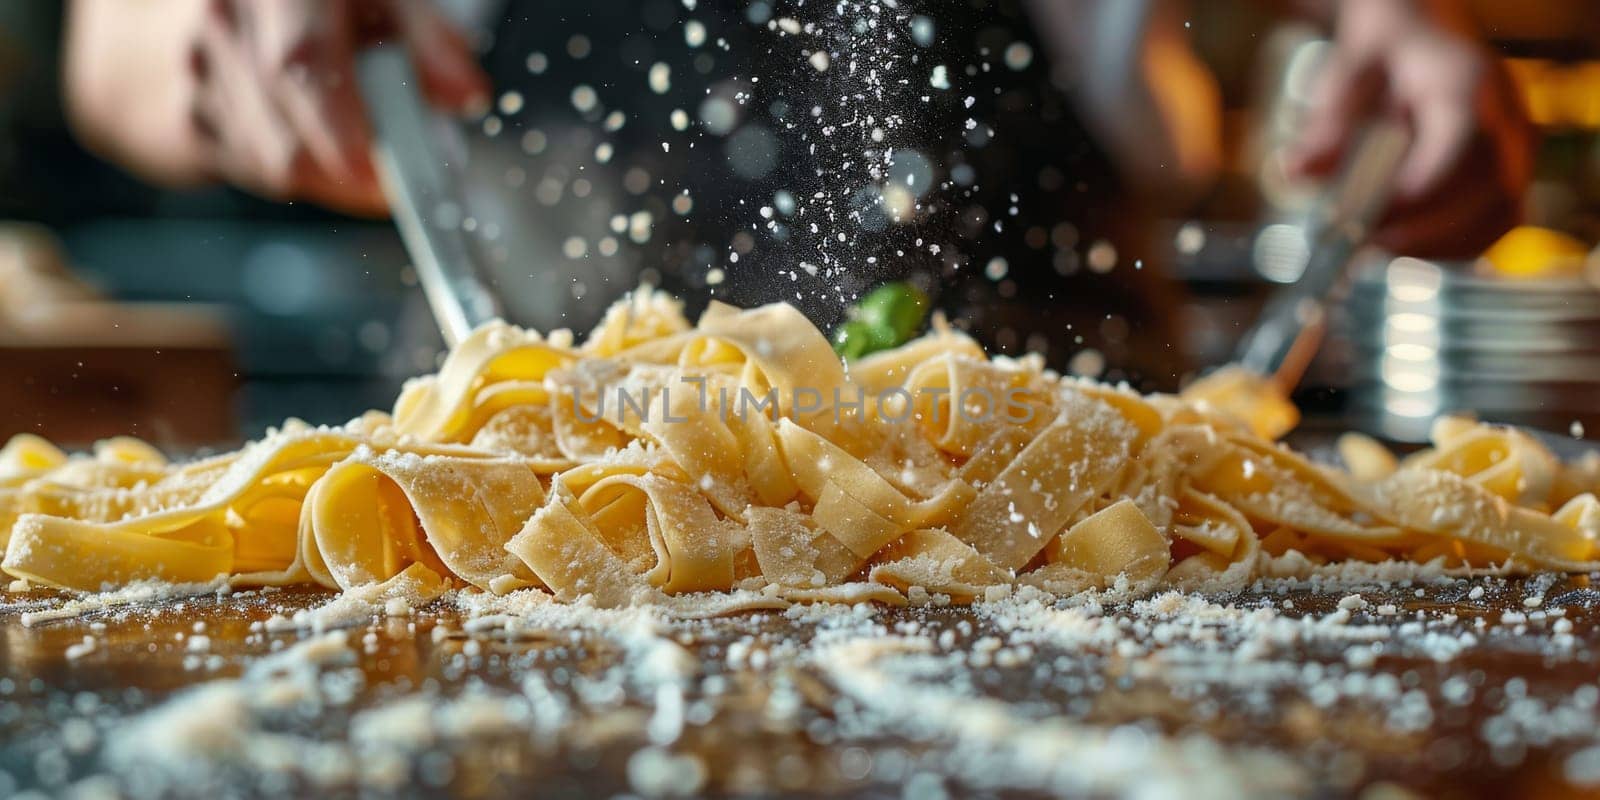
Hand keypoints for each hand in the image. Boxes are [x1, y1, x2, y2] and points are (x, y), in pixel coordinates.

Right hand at [65, 0, 488, 215]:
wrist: (190, 1)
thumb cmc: (310, 1)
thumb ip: (429, 42)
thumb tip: (464, 97)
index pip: (301, 65)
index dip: (346, 135)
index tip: (387, 183)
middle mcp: (221, 23)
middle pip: (287, 140)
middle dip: (355, 174)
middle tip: (398, 174)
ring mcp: (192, 73)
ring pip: (274, 166)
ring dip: (330, 171)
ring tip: (351, 132)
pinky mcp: (179, 120)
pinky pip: (254, 172)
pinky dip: (299, 170)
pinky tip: (305, 132)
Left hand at [1284, 0, 1533, 258]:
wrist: (1424, 35)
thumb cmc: (1386, 53)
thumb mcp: (1346, 70)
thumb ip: (1327, 119)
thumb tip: (1295, 171)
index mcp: (1464, 81)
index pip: (1458, 137)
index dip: (1422, 183)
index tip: (1377, 217)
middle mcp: (1505, 115)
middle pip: (1490, 187)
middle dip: (1428, 228)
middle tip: (1368, 245)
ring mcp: (1517, 146)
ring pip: (1501, 213)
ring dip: (1443, 244)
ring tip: (1382, 250)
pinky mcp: (1513, 172)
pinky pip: (1499, 222)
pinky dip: (1458, 245)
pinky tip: (1409, 248)